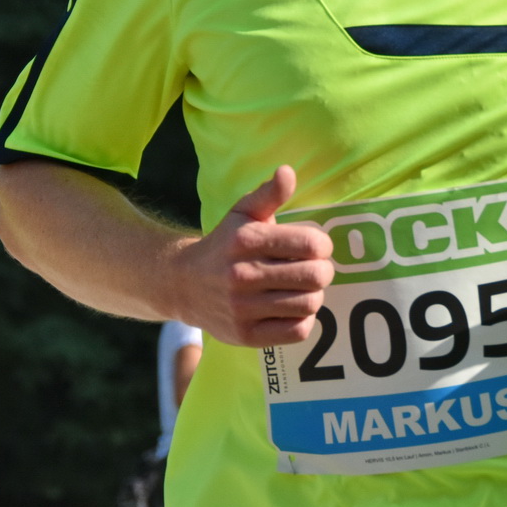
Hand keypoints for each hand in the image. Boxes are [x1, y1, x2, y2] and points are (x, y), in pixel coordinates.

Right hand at [168, 166, 333, 348]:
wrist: (183, 284)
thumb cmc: (224, 244)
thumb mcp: (242, 213)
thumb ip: (268, 194)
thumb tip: (288, 172)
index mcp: (246, 240)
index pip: (310, 245)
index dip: (323, 246)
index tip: (316, 247)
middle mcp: (243, 274)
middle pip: (315, 277)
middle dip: (323, 271)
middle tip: (315, 269)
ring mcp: (243, 308)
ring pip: (309, 304)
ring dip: (314, 295)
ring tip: (303, 288)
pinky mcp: (246, 335)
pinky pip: (297, 331)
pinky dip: (304, 319)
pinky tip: (293, 308)